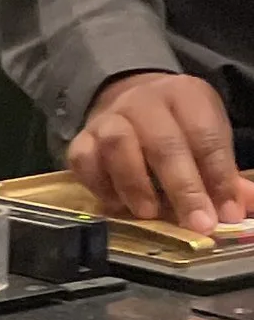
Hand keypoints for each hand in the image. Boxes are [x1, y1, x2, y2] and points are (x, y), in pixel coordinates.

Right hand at [68, 72, 253, 233]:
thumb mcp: (207, 138)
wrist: (131, 102)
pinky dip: (100, 186)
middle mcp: (145, 101)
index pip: (205, 136)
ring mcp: (108, 118)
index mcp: (186, 95)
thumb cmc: (176, 127)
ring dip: (136, 186)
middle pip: (164, 144)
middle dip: (183, 188)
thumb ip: (224, 175)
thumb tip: (243, 210)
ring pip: (118, 147)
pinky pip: (84, 162)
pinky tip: (117, 204)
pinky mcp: (81, 139)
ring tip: (149, 214)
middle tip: (197, 223)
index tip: (226, 213)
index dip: (217, 177)